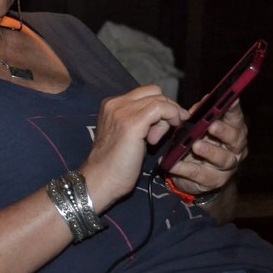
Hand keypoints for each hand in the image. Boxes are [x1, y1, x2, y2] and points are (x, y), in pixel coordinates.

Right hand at [86, 85, 189, 203]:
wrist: (101, 179)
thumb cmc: (114, 164)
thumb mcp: (126, 135)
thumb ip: (139, 121)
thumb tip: (163, 117)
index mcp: (111, 104)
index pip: (145, 93)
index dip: (160, 106)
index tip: (166, 124)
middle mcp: (115, 103)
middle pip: (154, 92)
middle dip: (166, 109)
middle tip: (164, 133)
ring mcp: (122, 111)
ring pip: (160, 99)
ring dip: (169, 117)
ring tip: (156, 140)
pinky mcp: (133, 122)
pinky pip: (162, 108)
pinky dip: (171, 117)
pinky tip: (164, 135)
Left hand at [168, 99, 247, 194]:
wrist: (190, 173)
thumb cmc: (196, 142)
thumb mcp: (197, 127)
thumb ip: (201, 114)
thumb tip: (204, 101)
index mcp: (232, 131)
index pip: (235, 118)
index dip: (233, 109)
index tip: (230, 100)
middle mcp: (234, 149)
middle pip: (234, 139)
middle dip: (224, 131)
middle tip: (211, 125)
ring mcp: (225, 167)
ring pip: (222, 159)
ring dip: (209, 151)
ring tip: (195, 146)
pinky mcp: (212, 181)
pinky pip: (199, 174)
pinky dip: (185, 168)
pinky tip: (173, 163)